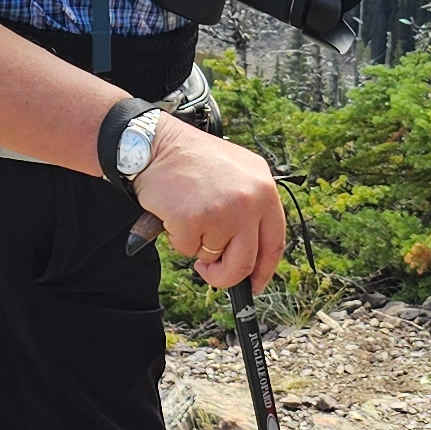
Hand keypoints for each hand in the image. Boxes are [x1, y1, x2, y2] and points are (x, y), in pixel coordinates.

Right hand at [131, 122, 287, 291]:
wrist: (155, 144)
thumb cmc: (192, 160)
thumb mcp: (236, 173)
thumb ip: (249, 209)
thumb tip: (249, 256)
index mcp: (265, 188)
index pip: (275, 243)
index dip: (264, 270)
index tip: (255, 285)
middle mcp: (250, 200)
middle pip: (245, 263)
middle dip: (225, 276)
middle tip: (210, 272)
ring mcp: (223, 211)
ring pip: (213, 257)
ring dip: (196, 245)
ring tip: (188, 213)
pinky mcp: (194, 220)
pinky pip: (186, 249)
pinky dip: (176, 237)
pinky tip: (174, 211)